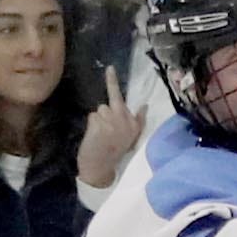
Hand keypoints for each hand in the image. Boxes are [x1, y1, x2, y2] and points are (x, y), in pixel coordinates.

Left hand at [77, 66, 143, 187]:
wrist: (100, 169)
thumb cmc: (114, 153)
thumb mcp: (131, 139)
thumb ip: (138, 121)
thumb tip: (145, 105)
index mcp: (134, 126)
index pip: (128, 102)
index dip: (114, 82)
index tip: (110, 67)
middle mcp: (125, 121)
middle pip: (112, 100)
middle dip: (110, 87)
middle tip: (110, 70)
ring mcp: (111, 121)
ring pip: (100, 110)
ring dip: (98, 120)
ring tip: (100, 135)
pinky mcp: (98, 123)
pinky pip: (93, 117)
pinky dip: (92, 125)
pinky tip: (94, 137)